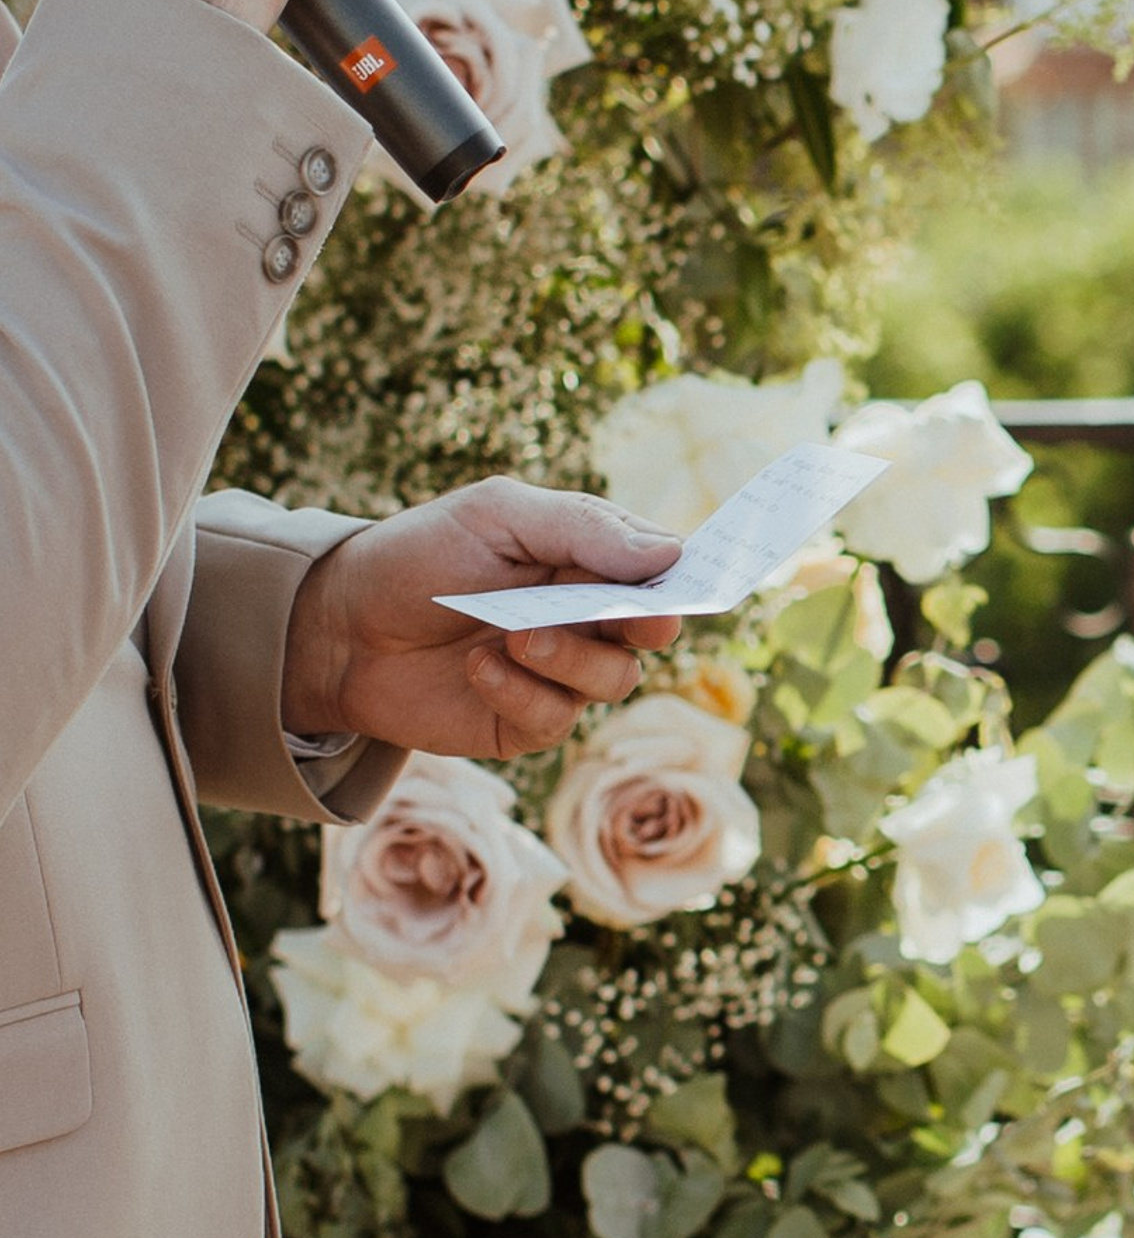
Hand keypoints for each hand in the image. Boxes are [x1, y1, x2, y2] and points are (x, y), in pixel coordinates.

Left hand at [283, 483, 682, 759]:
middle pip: (651, 629)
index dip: (684, 575)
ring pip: (613, 679)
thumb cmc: (419, 555)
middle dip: (643, 623)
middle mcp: (585, 617)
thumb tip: (670, 552)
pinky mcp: (524, 721)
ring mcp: (558, 673)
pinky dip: (522, 692)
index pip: (660, 567)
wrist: (338, 625)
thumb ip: (582, 529)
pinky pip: (556, 720)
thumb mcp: (497, 516)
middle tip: (630, 618)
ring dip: (571, 658)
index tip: (690, 578)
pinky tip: (480, 668)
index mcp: (588, 558)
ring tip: (515, 636)